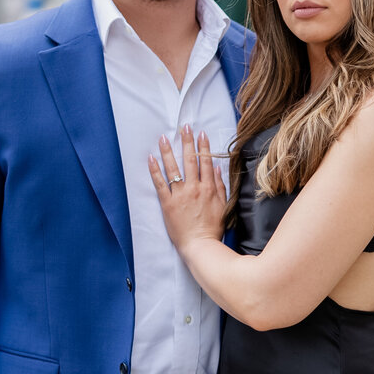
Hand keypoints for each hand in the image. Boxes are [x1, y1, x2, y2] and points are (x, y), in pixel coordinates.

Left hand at [149, 125, 227, 259]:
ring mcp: (180, 195)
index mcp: (209, 188)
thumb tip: (215, 169)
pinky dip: (155, 170)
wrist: (200, 246)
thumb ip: (219, 186)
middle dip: (187, 141)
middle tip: (184, 127)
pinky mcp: (167, 203)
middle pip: (190, 160)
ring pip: (174, 168)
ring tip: (164, 138)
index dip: (203, 146)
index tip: (201, 134)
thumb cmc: (212, 229)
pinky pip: (160, 183)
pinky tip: (151, 158)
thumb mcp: (223, 206)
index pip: (206, 162)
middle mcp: (194, 188)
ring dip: (168, 151)